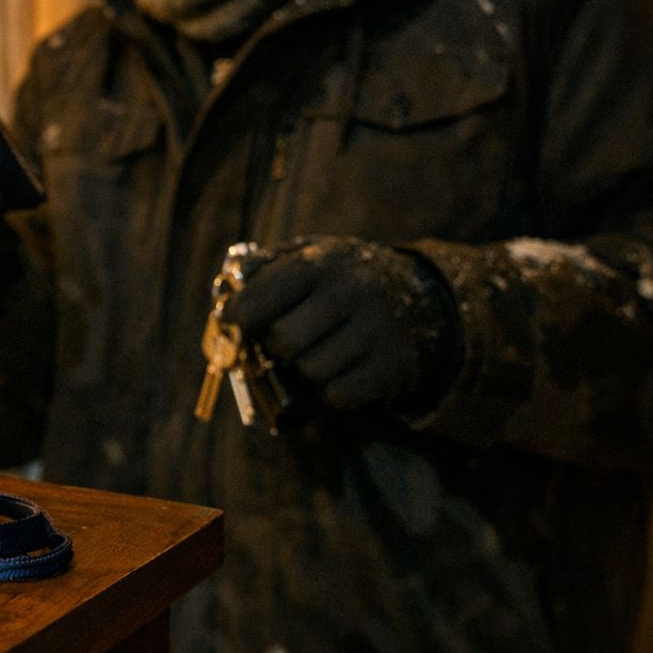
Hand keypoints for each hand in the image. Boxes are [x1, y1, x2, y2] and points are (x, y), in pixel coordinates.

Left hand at [219, 237, 458, 413]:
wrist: (422, 299)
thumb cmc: (342, 282)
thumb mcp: (311, 257)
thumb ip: (265, 266)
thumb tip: (230, 288)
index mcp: (322, 264)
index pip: (265, 295)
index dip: (238, 314)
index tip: (231, 321)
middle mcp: (351, 294)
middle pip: (284, 341)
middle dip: (272, 347)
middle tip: (276, 343)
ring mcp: (374, 332)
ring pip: (309, 371)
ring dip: (300, 371)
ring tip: (310, 355)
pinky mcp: (390, 368)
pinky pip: (336, 396)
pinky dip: (326, 392)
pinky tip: (333, 374)